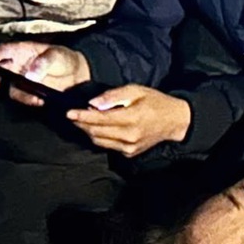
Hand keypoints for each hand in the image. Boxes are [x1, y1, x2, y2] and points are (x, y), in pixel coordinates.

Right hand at [0, 40, 89, 105]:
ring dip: (19, 94)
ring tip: (34, 99)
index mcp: (23, 50)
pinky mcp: (29, 92)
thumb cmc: (64, 59)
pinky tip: (40, 102)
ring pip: (10, 87)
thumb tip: (29, 75)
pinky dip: (28, 100)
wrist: (78, 75)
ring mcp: (23, 79)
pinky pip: (22, 97)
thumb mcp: (56, 55)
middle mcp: (19, 65)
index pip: (5, 50)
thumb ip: (42, 62)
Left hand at [67, 84, 193, 156]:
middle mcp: (129, 136)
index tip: (69, 113)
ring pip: (99, 141)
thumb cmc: (155, 102)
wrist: (174, 121)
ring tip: (83, 121)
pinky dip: (100, 137)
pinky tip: (99, 128)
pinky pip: (108, 146)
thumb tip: (93, 103)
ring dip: (88, 131)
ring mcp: (129, 147)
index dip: (82, 116)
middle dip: (82, 124)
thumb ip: (113, 96)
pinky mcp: (129, 153)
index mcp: (132, 118)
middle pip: (96, 132)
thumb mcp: (136, 90)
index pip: (100, 119)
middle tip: (73, 115)